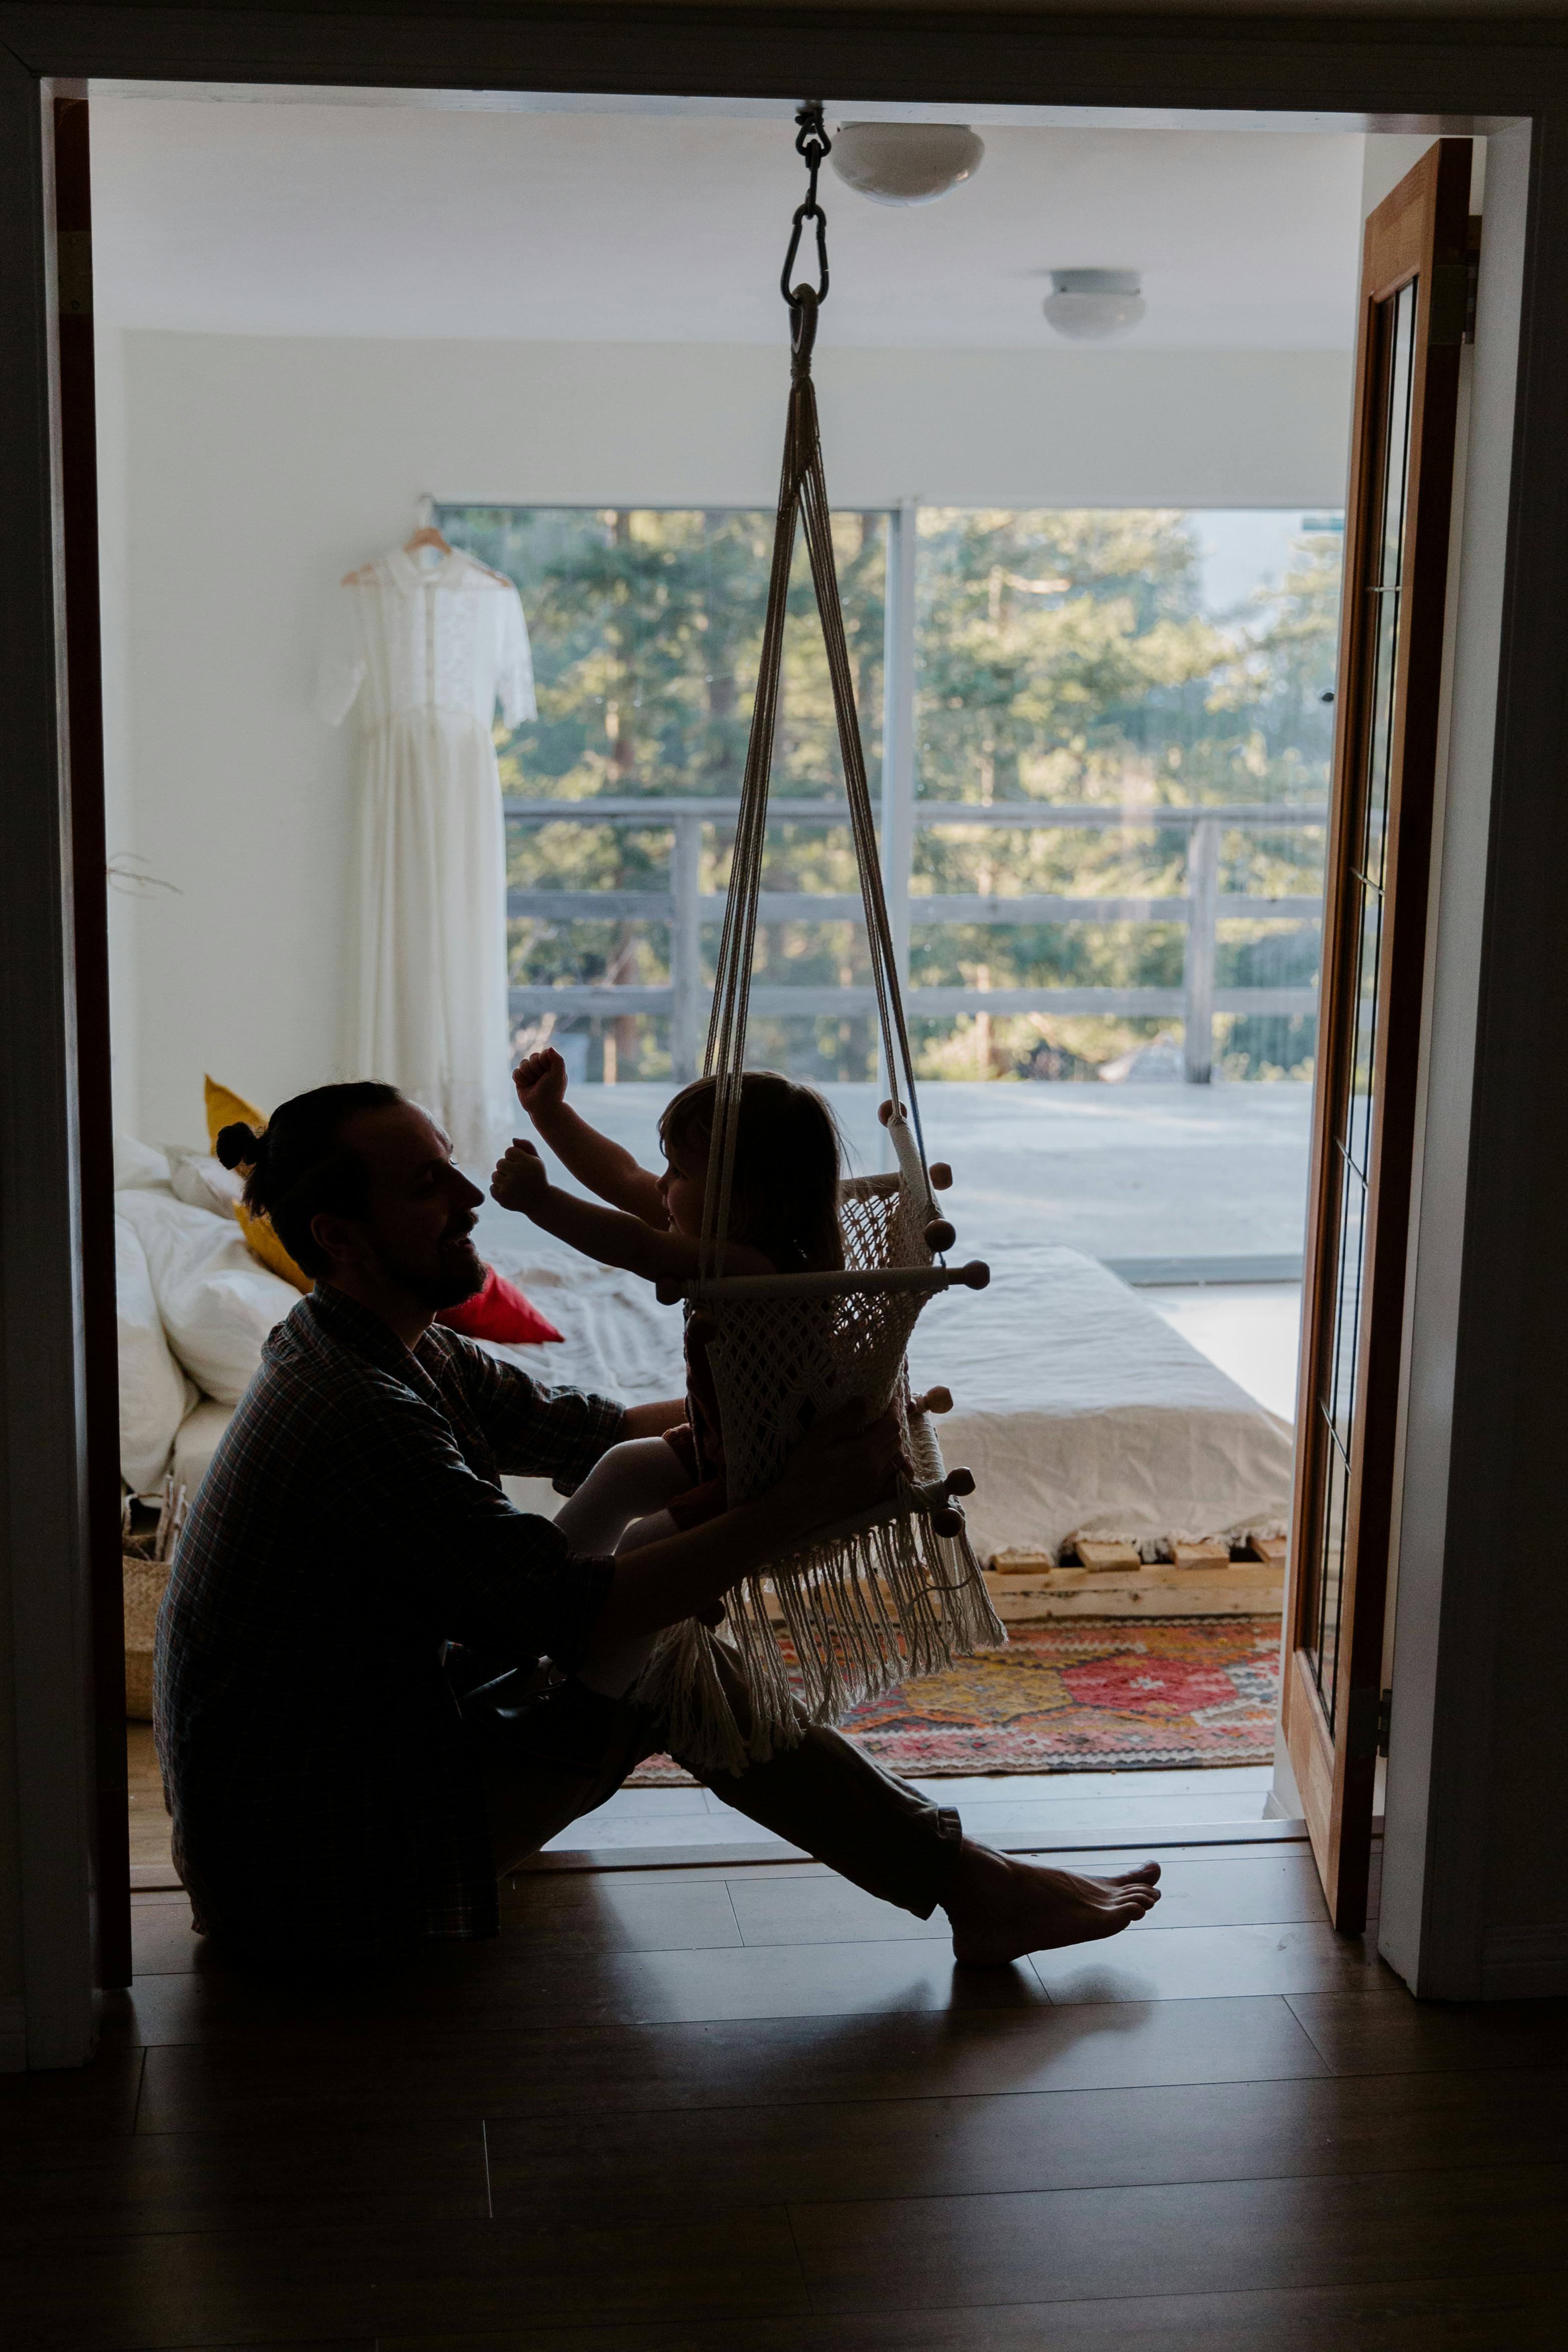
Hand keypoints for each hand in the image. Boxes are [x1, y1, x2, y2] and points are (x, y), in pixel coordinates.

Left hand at [490, 1139, 550, 1216]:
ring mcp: (509, 1186)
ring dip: (502, 1179)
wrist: (541, 1201)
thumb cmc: (538, 1178)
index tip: (523, 1166)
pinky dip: (499, 1190)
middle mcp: (517, 1173)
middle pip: (500, 1163)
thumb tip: (513, 1139)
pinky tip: (510, 1192)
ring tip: (514, 1184)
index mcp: (526, 1162)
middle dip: (507, 1168)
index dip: (515, 1158)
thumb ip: (527, 1146)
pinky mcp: (503, 1198)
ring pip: (494, 1175)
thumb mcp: (537, 1161)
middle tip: (518, 1176)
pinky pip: (492, 1188)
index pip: (509, 1151)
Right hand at [513, 1048, 567, 1121]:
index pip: (543, 1053)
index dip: (544, 1061)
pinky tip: (526, 1085)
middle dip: (536, 1068)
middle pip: (532, 1057)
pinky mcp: (520, 1081)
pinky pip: (515, 1072)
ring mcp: (530, 1074)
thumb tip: (550, 1048)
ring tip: (533, 1084)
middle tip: (541, 1079)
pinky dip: (520, 1079)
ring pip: (523, 1063)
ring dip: (528, 1074)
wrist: (543, 1108)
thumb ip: (558, 1059)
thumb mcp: (559, 1074)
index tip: (548, 1072)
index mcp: (551, 1066)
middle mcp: (540, 1069)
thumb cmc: (553, 1092)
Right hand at [774, 1400, 906, 1537]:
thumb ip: (841, 1419)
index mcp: (863, 1451)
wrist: (798, 1506)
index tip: (891, 1401)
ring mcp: (877, 1486)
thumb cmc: (803, 1470)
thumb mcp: (816, 1438)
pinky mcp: (874, 1499)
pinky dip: (902, 1472)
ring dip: (896, 1447)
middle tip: (882, 1419)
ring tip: (884, 1440)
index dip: (894, 1410)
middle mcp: (875, 1469)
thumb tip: (863, 1401)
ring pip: (900, 1460)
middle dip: (892, 1427)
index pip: (891, 1425)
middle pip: (897, 1441)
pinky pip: (899, 1484)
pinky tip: (894, 1465)